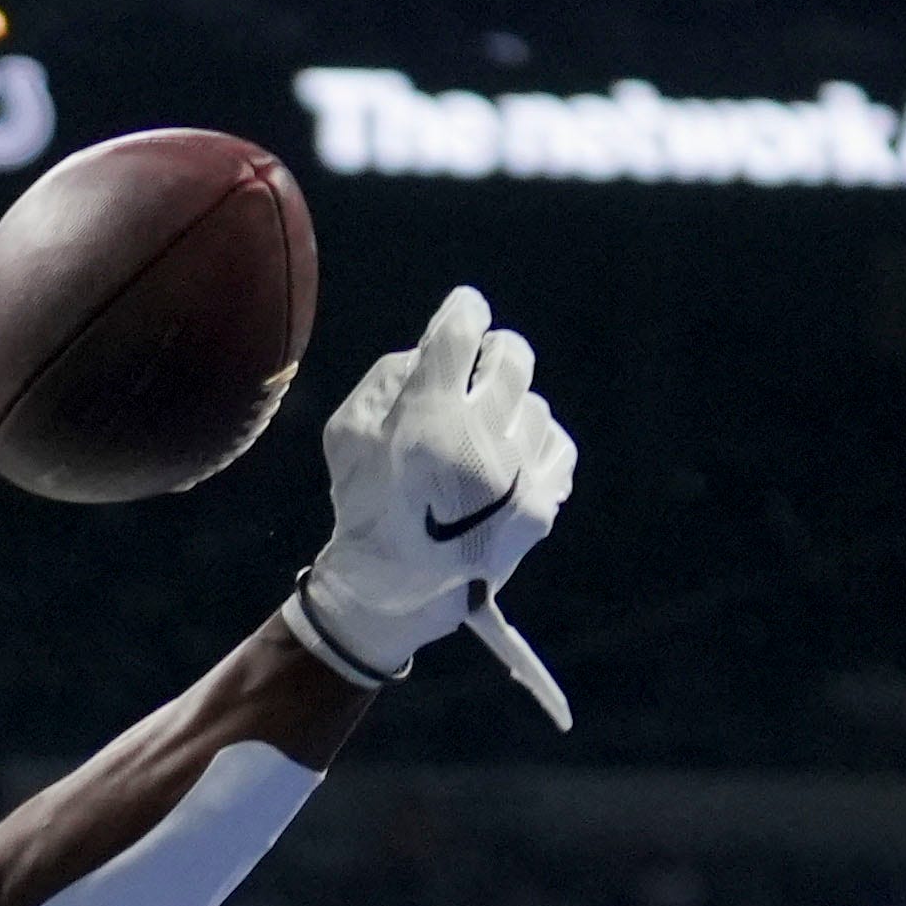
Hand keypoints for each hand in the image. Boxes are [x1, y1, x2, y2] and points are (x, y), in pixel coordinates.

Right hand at [292, 284, 576, 702]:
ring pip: (534, 404)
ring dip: (507, 414)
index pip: (460, 333)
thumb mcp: (347, 434)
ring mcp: (520, 478)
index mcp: (425, 427)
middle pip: (512, 357)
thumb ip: (390, 376)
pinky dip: (532, 448)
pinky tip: (503, 469)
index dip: (462, 311)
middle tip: (473, 375)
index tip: (464, 310)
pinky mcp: (546, 502)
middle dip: (492, 357)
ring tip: (477, 446)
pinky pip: (557, 443)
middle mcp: (480, 448)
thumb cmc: (365, 504)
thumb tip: (440, 345)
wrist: (395, 594)